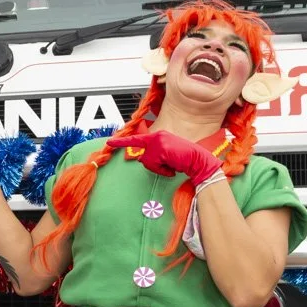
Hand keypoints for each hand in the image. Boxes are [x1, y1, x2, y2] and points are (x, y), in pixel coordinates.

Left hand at [105, 130, 221, 186]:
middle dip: (154, 165)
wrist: (198, 161)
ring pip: (147, 162)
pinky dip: (162, 171)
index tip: (109, 142)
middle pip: (143, 157)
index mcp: (157, 136)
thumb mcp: (165, 155)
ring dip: (158, 168)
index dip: (121, 141)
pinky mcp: (161, 149)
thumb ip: (153, 155)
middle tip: (169, 164)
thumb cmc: (183, 160)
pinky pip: (153, 165)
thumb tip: (142, 158)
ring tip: (172, 165)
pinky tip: (173, 167)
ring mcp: (158, 142)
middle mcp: (156, 136)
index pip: (136, 139)